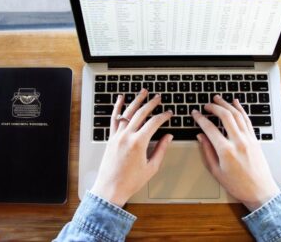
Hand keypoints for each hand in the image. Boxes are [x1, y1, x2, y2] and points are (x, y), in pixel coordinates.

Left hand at [91, 89, 172, 206]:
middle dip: (151, 103)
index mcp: (139, 143)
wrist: (110, 188)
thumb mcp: (151, 167)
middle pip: (141, 113)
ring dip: (136, 100)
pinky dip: (117, 107)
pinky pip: (114, 119)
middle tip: (158, 98)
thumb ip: (161, 149)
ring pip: (128, 112)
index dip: (164, 116)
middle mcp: (127, 136)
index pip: (154, 123)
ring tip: (143, 92)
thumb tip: (168, 137)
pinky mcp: (111, 138)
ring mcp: (117, 136)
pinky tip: (121, 99)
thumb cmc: (130, 181)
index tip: (169, 113)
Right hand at [192, 95, 279, 210]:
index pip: (209, 128)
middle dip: (214, 107)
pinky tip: (236, 103)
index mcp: (226, 151)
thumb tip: (200, 136)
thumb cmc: (238, 185)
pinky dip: (241, 109)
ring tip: (218, 99)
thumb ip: (207, 151)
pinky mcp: (255, 139)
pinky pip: (247, 120)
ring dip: (226, 104)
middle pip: (225, 116)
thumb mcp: (216, 171)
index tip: (195, 114)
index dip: (200, 119)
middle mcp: (238, 142)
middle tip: (206, 105)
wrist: (260, 191)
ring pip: (237, 115)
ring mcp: (249, 139)